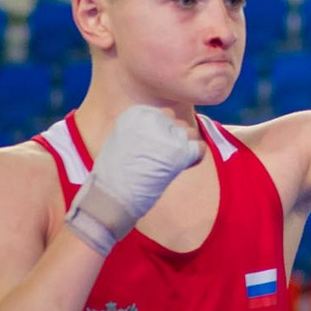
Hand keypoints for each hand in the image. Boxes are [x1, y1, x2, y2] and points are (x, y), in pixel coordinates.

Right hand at [62, 106, 201, 255]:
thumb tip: (157, 135)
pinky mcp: (179, 151)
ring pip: (190, 133)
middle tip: (163, 158)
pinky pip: (199, 148)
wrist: (111, 196)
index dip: (161, 132)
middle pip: (176, 122)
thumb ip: (139, 132)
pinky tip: (183, 166)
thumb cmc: (113, 175)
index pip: (161, 114)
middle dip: (174, 138)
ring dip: (186, 147)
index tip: (152, 148)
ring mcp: (167, 134)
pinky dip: (196, 157)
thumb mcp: (119, 141)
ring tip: (171, 164)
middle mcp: (152, 118)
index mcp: (135, 114)